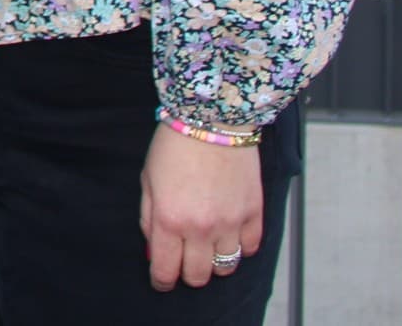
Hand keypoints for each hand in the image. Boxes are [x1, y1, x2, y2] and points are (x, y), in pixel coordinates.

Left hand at [140, 124, 262, 290]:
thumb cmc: (174, 146)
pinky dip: (240, 247)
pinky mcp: (253, 213)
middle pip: (198, 276)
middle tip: (183, 259)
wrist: (211, 120)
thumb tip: (153, 250)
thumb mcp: (148, 181)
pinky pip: (250, 247)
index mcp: (169, 219)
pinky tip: (229, 233)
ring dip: (214, 262)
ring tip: (207, 246)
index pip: (166, 270)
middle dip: (187, 273)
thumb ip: (149, 220)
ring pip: (226, 267)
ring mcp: (230, 222)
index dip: (162, 281)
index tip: (161, 279)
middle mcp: (201, 228)